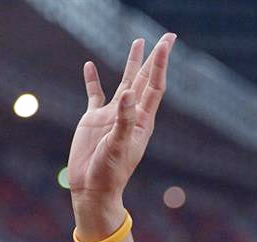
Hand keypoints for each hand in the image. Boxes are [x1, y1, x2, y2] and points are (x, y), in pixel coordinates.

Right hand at [68, 34, 175, 238]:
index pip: (154, 86)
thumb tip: (127, 94)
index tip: (165, 44)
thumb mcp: (118, 146)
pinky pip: (94, 94)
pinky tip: (89, 65)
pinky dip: (92, 80)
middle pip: (145, 79)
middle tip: (167, 37)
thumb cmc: (109, 172)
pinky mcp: (93, 120)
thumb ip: (123, 120)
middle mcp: (130, 114)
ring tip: (138, 42)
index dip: (160, 64)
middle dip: (155, 58)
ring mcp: (111, 115)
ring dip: (131, 63)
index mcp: (141, 120)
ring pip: (123, 81)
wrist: (92, 189)